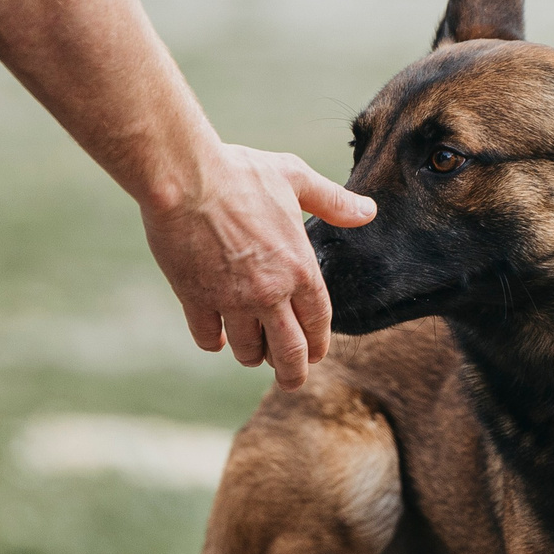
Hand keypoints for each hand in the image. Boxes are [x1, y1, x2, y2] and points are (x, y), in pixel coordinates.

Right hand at [142, 145, 375, 388]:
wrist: (185, 178)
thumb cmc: (241, 173)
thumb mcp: (295, 178)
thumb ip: (333, 201)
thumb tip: (369, 211)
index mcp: (299, 268)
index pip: (318, 323)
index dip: (318, 345)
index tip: (315, 355)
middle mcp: (270, 293)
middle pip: (288, 352)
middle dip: (292, 373)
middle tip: (290, 380)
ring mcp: (232, 300)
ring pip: (247, 349)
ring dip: (251, 355)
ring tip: (251, 352)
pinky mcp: (195, 299)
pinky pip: (208, 337)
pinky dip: (213, 341)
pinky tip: (216, 337)